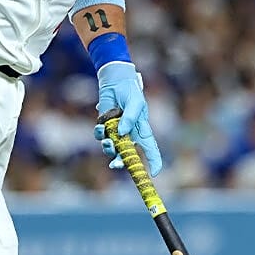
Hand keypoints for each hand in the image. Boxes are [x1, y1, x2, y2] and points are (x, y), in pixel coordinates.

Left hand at [93, 61, 163, 175]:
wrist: (114, 81)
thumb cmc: (130, 91)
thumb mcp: (135, 102)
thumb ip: (130, 118)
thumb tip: (122, 133)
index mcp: (142, 130)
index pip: (150, 148)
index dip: (154, 161)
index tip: (154, 173)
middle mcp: (129, 134)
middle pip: (127, 155)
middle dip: (121, 163)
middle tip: (115, 165)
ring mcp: (116, 131)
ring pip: (112, 149)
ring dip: (108, 148)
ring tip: (107, 142)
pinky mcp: (104, 126)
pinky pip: (100, 136)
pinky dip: (100, 133)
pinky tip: (101, 126)